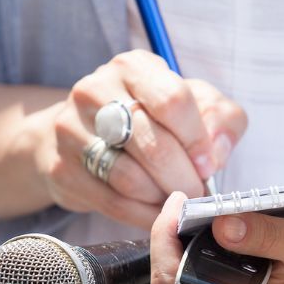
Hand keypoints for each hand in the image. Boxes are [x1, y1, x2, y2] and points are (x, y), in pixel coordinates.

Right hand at [29, 50, 246, 229]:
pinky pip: (113, 204)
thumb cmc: (148, 119)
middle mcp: (95, 91)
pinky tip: (156, 214)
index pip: (173, 101)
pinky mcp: (62, 169)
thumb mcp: (193, 105)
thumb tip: (217, 152)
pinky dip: (143, 216)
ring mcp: (71, 130)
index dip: (197, 141)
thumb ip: (221, 119)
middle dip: (184, 178)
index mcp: (133, 67)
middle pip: (153, 145)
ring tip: (175, 202)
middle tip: (197, 195)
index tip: (208, 165)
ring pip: (130, 179)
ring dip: (162, 199)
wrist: (79, 138)